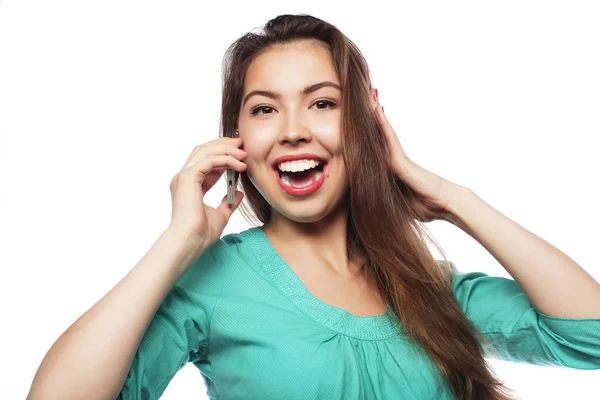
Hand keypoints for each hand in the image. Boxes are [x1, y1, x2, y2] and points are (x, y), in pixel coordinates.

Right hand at [168, 136, 247, 247]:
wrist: (190, 242)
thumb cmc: (201, 234)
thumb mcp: (221, 215)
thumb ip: (228, 203)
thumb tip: (239, 193)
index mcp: (189, 185)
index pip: (205, 162)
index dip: (223, 155)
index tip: (240, 153)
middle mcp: (183, 178)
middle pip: (203, 150)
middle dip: (223, 145)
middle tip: (241, 144)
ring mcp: (183, 176)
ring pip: (205, 151)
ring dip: (226, 149)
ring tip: (243, 152)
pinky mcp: (187, 178)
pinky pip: (208, 160)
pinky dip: (225, 159)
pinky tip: (239, 164)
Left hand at [370, 88, 464, 222]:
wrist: (444, 204)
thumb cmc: (424, 205)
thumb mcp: (395, 204)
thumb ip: (381, 199)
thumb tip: (367, 204)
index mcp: (388, 170)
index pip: (371, 149)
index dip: (363, 136)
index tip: (353, 122)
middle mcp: (392, 160)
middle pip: (376, 136)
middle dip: (368, 118)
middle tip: (360, 96)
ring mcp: (396, 158)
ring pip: (382, 132)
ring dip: (375, 113)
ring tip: (368, 94)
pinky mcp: (401, 161)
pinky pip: (389, 139)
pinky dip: (382, 124)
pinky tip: (376, 109)